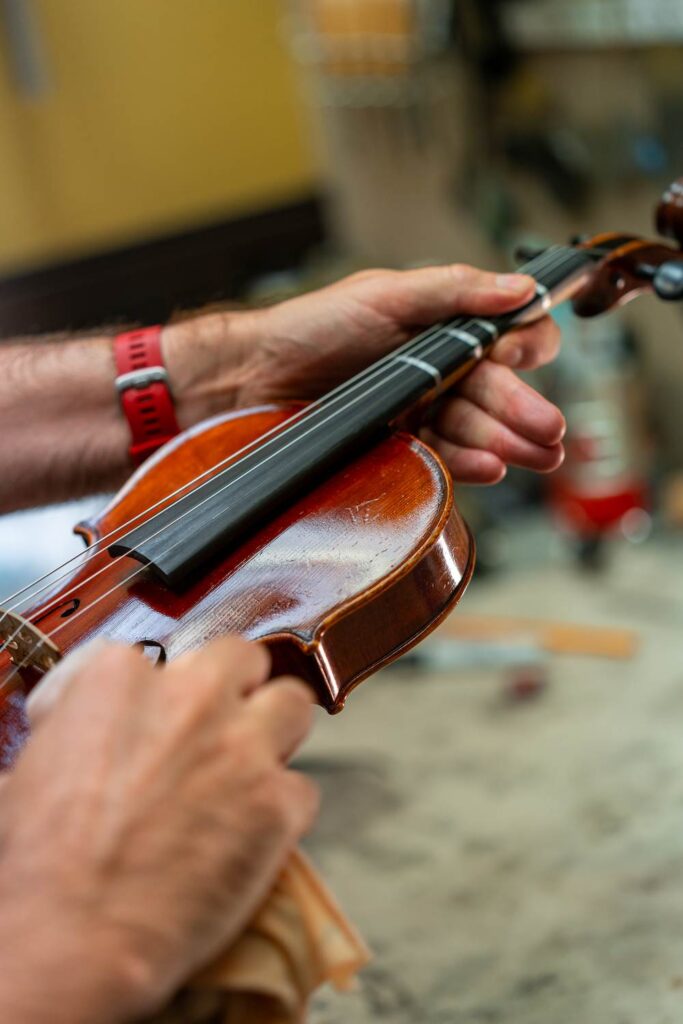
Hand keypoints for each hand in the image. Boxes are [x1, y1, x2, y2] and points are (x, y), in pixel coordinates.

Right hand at [0, 639, 317, 1023]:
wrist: (70, 937)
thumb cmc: (38, 861)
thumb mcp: (33, 761)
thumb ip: (77, 718)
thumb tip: (83, 716)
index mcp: (121, 678)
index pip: (161, 653)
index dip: (158, 692)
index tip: (154, 720)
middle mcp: (192, 698)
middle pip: (242, 659)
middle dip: (234, 690)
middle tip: (220, 726)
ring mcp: (243, 748)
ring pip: (293, 703)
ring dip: (275, 730)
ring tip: (253, 764)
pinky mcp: (278, 805)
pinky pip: (301, 788)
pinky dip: (281, 809)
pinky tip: (253, 833)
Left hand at [166, 265, 564, 484]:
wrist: (253, 378)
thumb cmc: (313, 327)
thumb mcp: (385, 295)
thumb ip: (454, 290)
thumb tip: (521, 286)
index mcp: (443, 330)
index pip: (507, 338)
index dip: (524, 347)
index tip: (520, 356)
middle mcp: (439, 372)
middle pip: (498, 392)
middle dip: (526, 410)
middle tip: (549, 431)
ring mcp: (421, 412)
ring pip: (477, 429)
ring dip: (508, 442)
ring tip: (534, 455)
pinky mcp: (401, 448)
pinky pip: (443, 458)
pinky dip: (468, 463)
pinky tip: (490, 466)